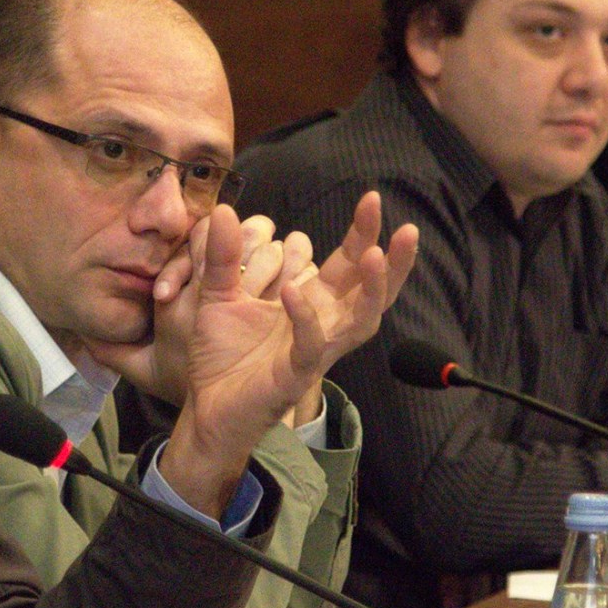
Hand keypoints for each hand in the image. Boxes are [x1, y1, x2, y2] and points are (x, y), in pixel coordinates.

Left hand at [120, 196, 417, 515]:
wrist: (206, 408)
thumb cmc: (223, 355)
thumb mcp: (218, 295)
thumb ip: (224, 255)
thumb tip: (224, 209)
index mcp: (314, 303)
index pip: (350, 264)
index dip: (364, 233)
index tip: (373, 198)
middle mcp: (326, 326)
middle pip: (373, 290)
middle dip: (390, 258)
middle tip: (402, 226)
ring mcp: (316, 352)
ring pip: (361, 321)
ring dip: (372, 288)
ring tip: (372, 255)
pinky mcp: (296, 375)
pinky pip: (311, 345)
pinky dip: (305, 318)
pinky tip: (294, 289)